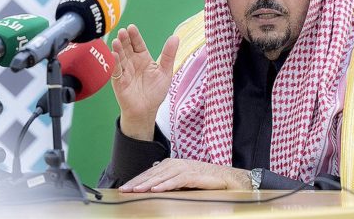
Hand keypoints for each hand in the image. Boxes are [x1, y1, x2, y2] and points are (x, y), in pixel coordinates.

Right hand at [110, 25, 178, 140]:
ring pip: (120, 57)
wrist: (146, 111)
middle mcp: (132, 63)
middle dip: (124, 39)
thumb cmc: (155, 92)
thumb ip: (169, 55)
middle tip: (123, 31)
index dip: (134, 36)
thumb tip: (175, 37)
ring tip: (117, 41)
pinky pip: (116, 71)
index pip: (138, 44)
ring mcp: (124, 71)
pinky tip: (114, 55)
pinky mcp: (119, 81)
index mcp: (143, 58)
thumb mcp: (165, 72)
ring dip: (117, 49)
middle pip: (127, 48)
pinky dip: (115, 63)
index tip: (131, 27)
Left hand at [118, 159, 251, 192]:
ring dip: (148, 184)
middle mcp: (176, 164)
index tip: (125, 188)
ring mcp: (185, 168)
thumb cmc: (205, 180)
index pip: (150, 173)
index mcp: (171, 164)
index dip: (137, 180)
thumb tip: (153, 187)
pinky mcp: (194, 175)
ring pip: (162, 177)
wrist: (228, 179)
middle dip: (137, 183)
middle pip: (153, 174)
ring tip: (136, 190)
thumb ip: (169, 182)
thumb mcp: (183, 181)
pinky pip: (177, 181)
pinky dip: (166, 185)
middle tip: (125, 190)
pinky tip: (156, 190)